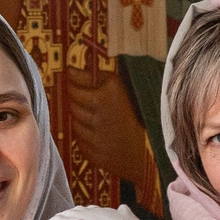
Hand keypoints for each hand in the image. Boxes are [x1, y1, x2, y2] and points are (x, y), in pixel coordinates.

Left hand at [59, 65, 158, 200]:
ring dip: (81, 119)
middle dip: (77, 100)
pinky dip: (85, 136)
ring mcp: (95, 135)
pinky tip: (99, 135)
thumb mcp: (120, 88)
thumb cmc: (134, 114)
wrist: (147, 150)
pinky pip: (80, 140)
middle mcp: (99, 113)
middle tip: (86, 100)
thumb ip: (97, 76)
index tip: (73, 79)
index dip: (73, 82)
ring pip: (75, 122)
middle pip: (73, 103)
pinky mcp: (92, 152)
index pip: (76, 85)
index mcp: (108, 93)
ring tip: (97, 118)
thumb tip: (73, 67)